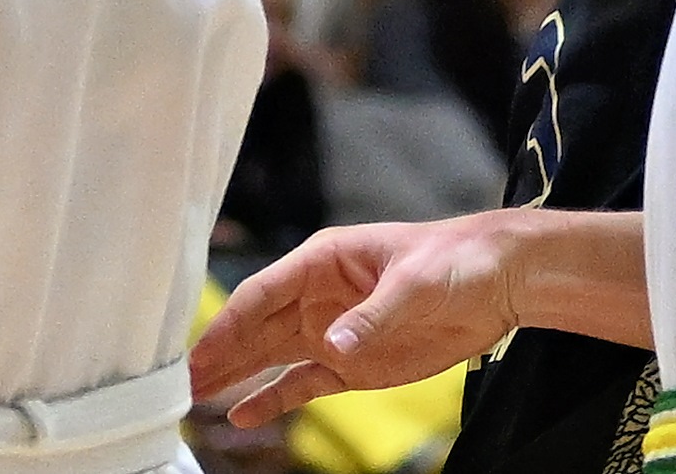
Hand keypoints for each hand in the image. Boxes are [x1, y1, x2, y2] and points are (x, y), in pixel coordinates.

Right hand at [191, 214, 528, 426]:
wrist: (500, 283)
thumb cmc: (456, 260)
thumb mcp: (416, 281)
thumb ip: (373, 315)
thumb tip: (333, 345)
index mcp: (324, 261)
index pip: (262, 293)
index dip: (228, 322)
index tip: (196, 350)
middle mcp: (317, 296)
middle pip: (255, 328)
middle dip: (217, 354)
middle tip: (175, 383)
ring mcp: (333, 332)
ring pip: (270, 357)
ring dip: (234, 376)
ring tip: (193, 399)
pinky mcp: (353, 365)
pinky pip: (303, 384)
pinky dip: (273, 400)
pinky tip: (243, 415)